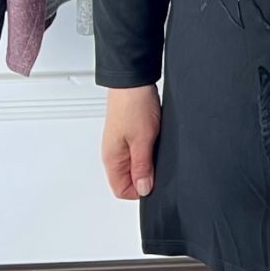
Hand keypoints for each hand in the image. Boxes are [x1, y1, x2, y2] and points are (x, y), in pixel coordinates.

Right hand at [101, 85, 161, 199]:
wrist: (133, 80)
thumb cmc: (133, 105)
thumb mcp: (142, 140)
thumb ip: (142, 167)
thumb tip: (143, 190)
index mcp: (112, 159)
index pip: (122, 190)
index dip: (140, 190)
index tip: (154, 180)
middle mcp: (114, 154)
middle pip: (128, 179)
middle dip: (145, 176)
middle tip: (157, 162)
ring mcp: (121, 143)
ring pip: (135, 165)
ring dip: (148, 162)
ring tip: (156, 147)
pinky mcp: (129, 133)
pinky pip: (139, 151)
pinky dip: (148, 150)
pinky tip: (155, 140)